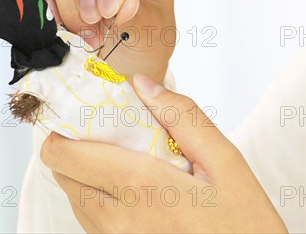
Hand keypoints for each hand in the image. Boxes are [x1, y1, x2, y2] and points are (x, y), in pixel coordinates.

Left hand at [40, 74, 288, 233]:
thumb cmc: (243, 225)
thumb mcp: (225, 162)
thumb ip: (182, 117)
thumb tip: (142, 85)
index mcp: (139, 187)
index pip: (63, 154)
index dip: (64, 127)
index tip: (85, 111)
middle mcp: (115, 220)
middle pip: (62, 173)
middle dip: (77, 147)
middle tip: (110, 134)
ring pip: (74, 196)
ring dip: (88, 173)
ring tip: (127, 161)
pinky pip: (90, 220)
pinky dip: (100, 197)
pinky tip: (134, 190)